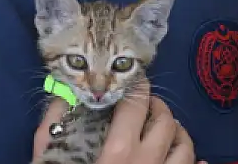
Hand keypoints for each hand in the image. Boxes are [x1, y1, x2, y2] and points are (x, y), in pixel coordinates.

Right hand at [33, 79, 206, 163]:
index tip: (134, 82)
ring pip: (186, 147)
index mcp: (119, 151)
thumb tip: (62, 98)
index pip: (137, 103)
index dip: (137, 86)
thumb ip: (52, 127)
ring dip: (176, 133)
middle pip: (167, 121)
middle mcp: (148, 162)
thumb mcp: (48, 161)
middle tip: (145, 107)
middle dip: (157, 108)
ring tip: (164, 131)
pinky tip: (189, 161)